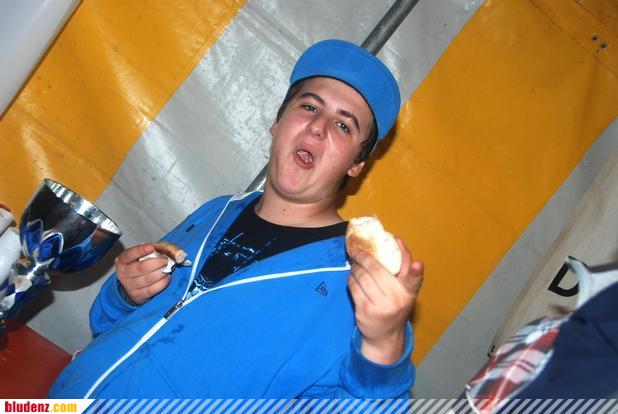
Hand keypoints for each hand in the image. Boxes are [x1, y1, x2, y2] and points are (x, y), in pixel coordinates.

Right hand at [115, 244, 170, 304]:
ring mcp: (130, 286)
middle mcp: (124, 274)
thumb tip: (162, 248)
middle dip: (157, 262)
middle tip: (166, 259)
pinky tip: (167, 277)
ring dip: (161, 272)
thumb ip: (149, 250)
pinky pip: (153, 289)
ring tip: (168, 267)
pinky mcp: (138, 295)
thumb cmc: (137, 267)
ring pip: (149, 278)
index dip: (141, 250)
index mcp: (122, 261)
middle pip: (142, 267)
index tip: (152, 247)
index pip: (130, 254)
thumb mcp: (139, 256)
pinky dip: (163, 282)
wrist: (131, 286)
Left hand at [347, 237, 423, 364]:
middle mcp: (396, 299)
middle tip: (356, 249)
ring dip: (355, 267)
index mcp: (409, 292)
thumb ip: (403, 266)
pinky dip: (351, 278)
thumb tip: (396, 239)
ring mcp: (380, 306)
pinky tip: (353, 276)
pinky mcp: (364, 310)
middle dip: (364, 257)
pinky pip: (354, 287)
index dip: (417, 271)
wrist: (385, 335)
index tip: (419, 263)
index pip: (415, 280)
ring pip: (362, 277)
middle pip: (377, 270)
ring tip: (354, 263)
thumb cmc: (395, 304)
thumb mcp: (404, 289)